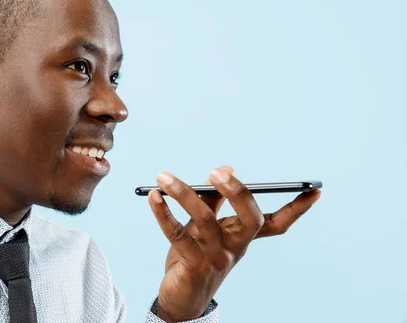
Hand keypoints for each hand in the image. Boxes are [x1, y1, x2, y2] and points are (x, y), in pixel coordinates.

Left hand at [148, 166, 320, 321]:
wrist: (181, 299)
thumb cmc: (194, 258)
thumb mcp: (205, 227)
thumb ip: (214, 200)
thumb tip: (226, 169)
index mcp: (243, 238)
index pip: (277, 223)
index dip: (297, 209)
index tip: (314, 191)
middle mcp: (236, 248)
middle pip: (251, 219)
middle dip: (238, 192)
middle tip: (216, 172)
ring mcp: (218, 258)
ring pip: (206, 220)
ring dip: (184, 194)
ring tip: (164, 177)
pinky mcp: (195, 266)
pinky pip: (178, 234)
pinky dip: (163, 213)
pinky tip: (154, 197)